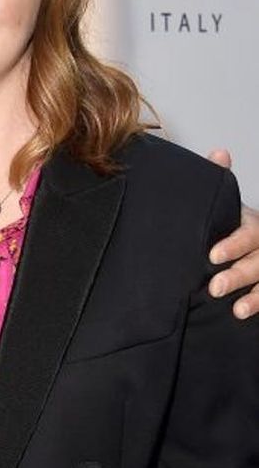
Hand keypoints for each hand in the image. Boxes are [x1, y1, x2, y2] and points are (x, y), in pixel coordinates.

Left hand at [206, 149, 258, 318]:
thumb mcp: (224, 204)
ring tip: (237, 309)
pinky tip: (243, 314)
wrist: (235, 246)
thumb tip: (219, 153)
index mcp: (254, 224)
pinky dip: (258, 302)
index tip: (213, 255)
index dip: (235, 245)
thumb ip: (219, 180)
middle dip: (240, 274)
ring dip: (255, 296)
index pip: (250, 233)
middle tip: (215, 287)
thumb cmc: (226, 225)